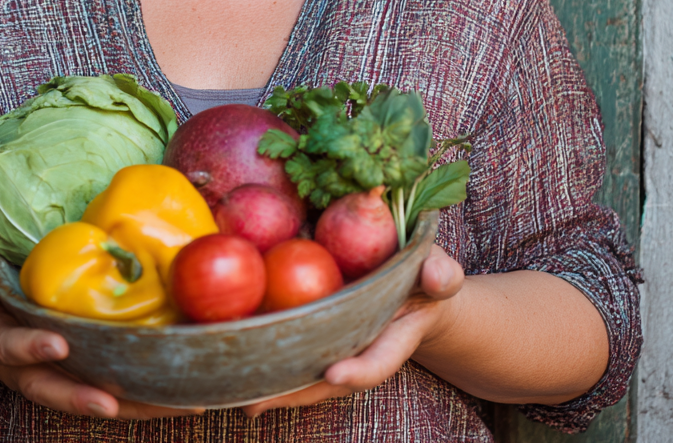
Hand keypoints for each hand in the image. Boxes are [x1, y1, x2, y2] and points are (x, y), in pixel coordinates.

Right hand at [0, 250, 201, 419]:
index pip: (12, 349)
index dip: (31, 349)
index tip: (56, 344)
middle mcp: (28, 371)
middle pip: (54, 392)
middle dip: (82, 399)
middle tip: (109, 404)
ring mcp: (57, 378)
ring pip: (93, 401)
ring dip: (132, 407)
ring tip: (172, 404)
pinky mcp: (83, 378)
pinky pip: (115, 394)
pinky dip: (146, 400)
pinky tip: (182, 397)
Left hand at [242, 245, 464, 417]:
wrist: (418, 290)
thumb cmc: (426, 277)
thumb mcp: (438, 270)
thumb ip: (440, 274)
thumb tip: (438, 274)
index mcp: (393, 337)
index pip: (377, 361)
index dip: (358, 370)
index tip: (334, 373)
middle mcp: (360, 348)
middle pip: (327, 381)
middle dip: (294, 393)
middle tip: (256, 401)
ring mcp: (338, 347)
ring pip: (304, 375)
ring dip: (272, 387)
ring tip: (235, 395)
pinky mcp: (318, 336)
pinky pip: (292, 352)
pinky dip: (266, 359)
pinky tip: (232, 364)